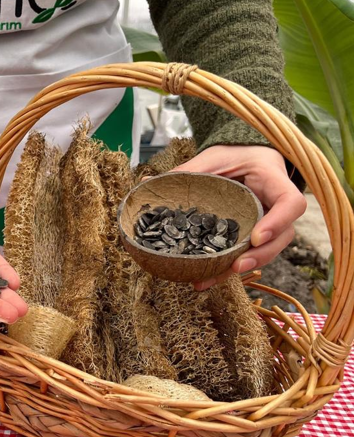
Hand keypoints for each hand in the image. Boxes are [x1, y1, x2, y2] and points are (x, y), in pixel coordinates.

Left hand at [171, 145, 306, 290]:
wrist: (244, 157)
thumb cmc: (233, 155)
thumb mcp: (212, 159)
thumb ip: (187, 171)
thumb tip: (146, 182)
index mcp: (274, 182)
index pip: (291, 203)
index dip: (278, 222)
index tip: (256, 237)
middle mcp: (277, 207)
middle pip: (283, 237)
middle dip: (261, 255)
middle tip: (236, 266)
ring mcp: (270, 224)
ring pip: (267, 252)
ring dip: (242, 268)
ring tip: (212, 280)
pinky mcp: (256, 236)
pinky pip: (249, 254)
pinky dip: (229, 269)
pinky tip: (205, 280)